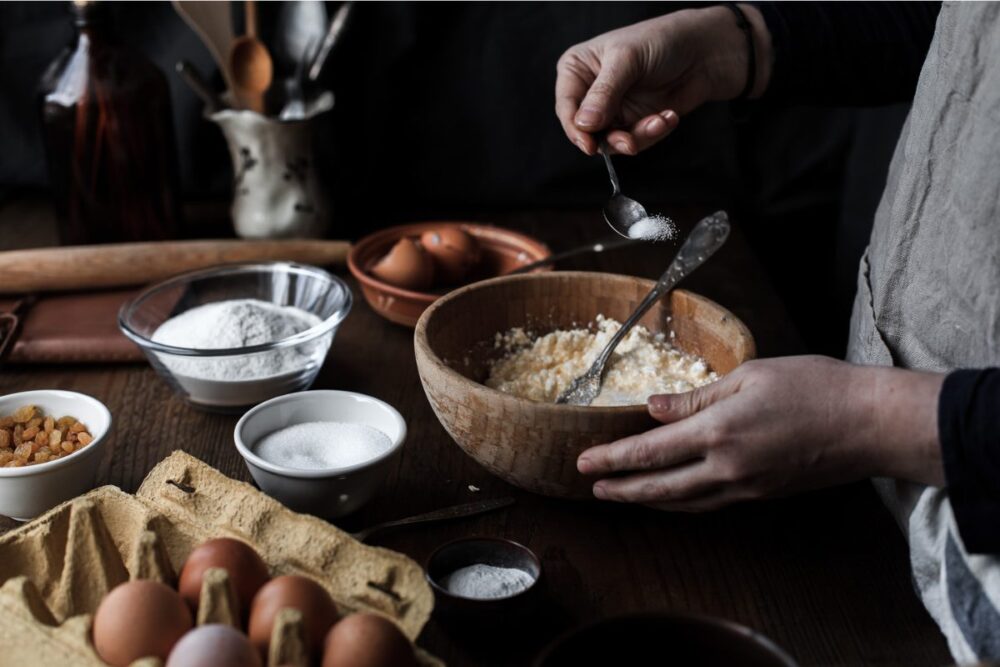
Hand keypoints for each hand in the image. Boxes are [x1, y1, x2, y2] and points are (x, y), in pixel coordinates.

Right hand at [555, 4, 771, 154]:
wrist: (707, 49)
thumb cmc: (663, 40)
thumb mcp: (628, 60)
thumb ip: (604, 93)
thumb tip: (584, 124)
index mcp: (579, 68)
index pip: (567, 106)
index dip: (575, 128)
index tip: (590, 144)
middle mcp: (592, 91)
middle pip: (587, 131)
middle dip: (612, 138)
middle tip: (630, 142)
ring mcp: (615, 108)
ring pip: (613, 141)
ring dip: (638, 136)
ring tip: (660, 121)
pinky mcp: (636, 121)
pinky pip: (636, 140)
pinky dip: (653, 133)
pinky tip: (668, 116)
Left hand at [576, 356, 944, 510]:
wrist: (870, 423)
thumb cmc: (815, 387)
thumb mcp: (750, 376)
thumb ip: (697, 397)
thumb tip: (653, 407)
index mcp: (719, 431)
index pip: (650, 451)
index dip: (613, 459)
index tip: (584, 462)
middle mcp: (727, 467)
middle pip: (659, 486)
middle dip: (620, 488)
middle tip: (591, 488)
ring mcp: (746, 486)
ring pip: (683, 502)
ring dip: (647, 500)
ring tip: (622, 495)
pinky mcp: (763, 493)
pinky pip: (710, 503)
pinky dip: (681, 502)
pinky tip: (671, 496)